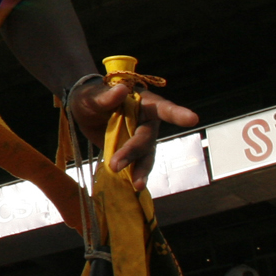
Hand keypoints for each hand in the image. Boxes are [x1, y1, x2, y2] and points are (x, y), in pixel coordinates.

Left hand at [70, 79, 198, 187]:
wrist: (83, 111)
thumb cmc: (91, 96)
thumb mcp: (91, 95)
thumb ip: (105, 96)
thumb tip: (121, 90)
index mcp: (142, 102)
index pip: (162, 107)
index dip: (177, 113)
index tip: (192, 119)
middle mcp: (147, 120)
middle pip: (146, 138)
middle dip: (134, 152)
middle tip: (116, 164)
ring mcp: (141, 137)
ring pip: (145, 155)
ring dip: (140, 169)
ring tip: (137, 185)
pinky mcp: (133, 151)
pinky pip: (136, 163)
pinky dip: (133, 174)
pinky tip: (132, 185)